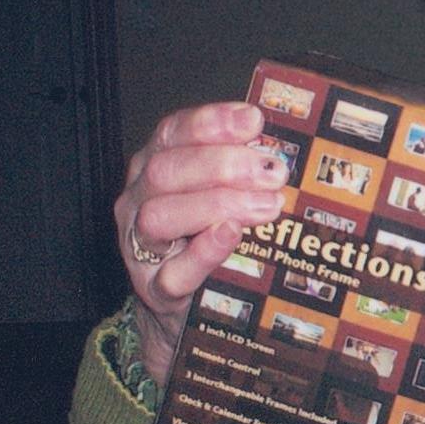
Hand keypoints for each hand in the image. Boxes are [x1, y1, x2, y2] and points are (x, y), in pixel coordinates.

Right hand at [115, 102, 285, 385]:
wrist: (183, 303)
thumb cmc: (206, 234)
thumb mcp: (219, 192)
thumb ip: (241, 168)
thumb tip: (286, 148)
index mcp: (155, 164)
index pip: (174, 131)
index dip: (213, 122)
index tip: (254, 120)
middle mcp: (138, 200)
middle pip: (166, 170)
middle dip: (223, 164)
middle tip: (274, 172)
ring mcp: (140, 246)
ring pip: (160, 216)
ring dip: (218, 204)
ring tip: (268, 205)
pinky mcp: (154, 289)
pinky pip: (172, 272)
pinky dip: (203, 252)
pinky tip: (232, 234)